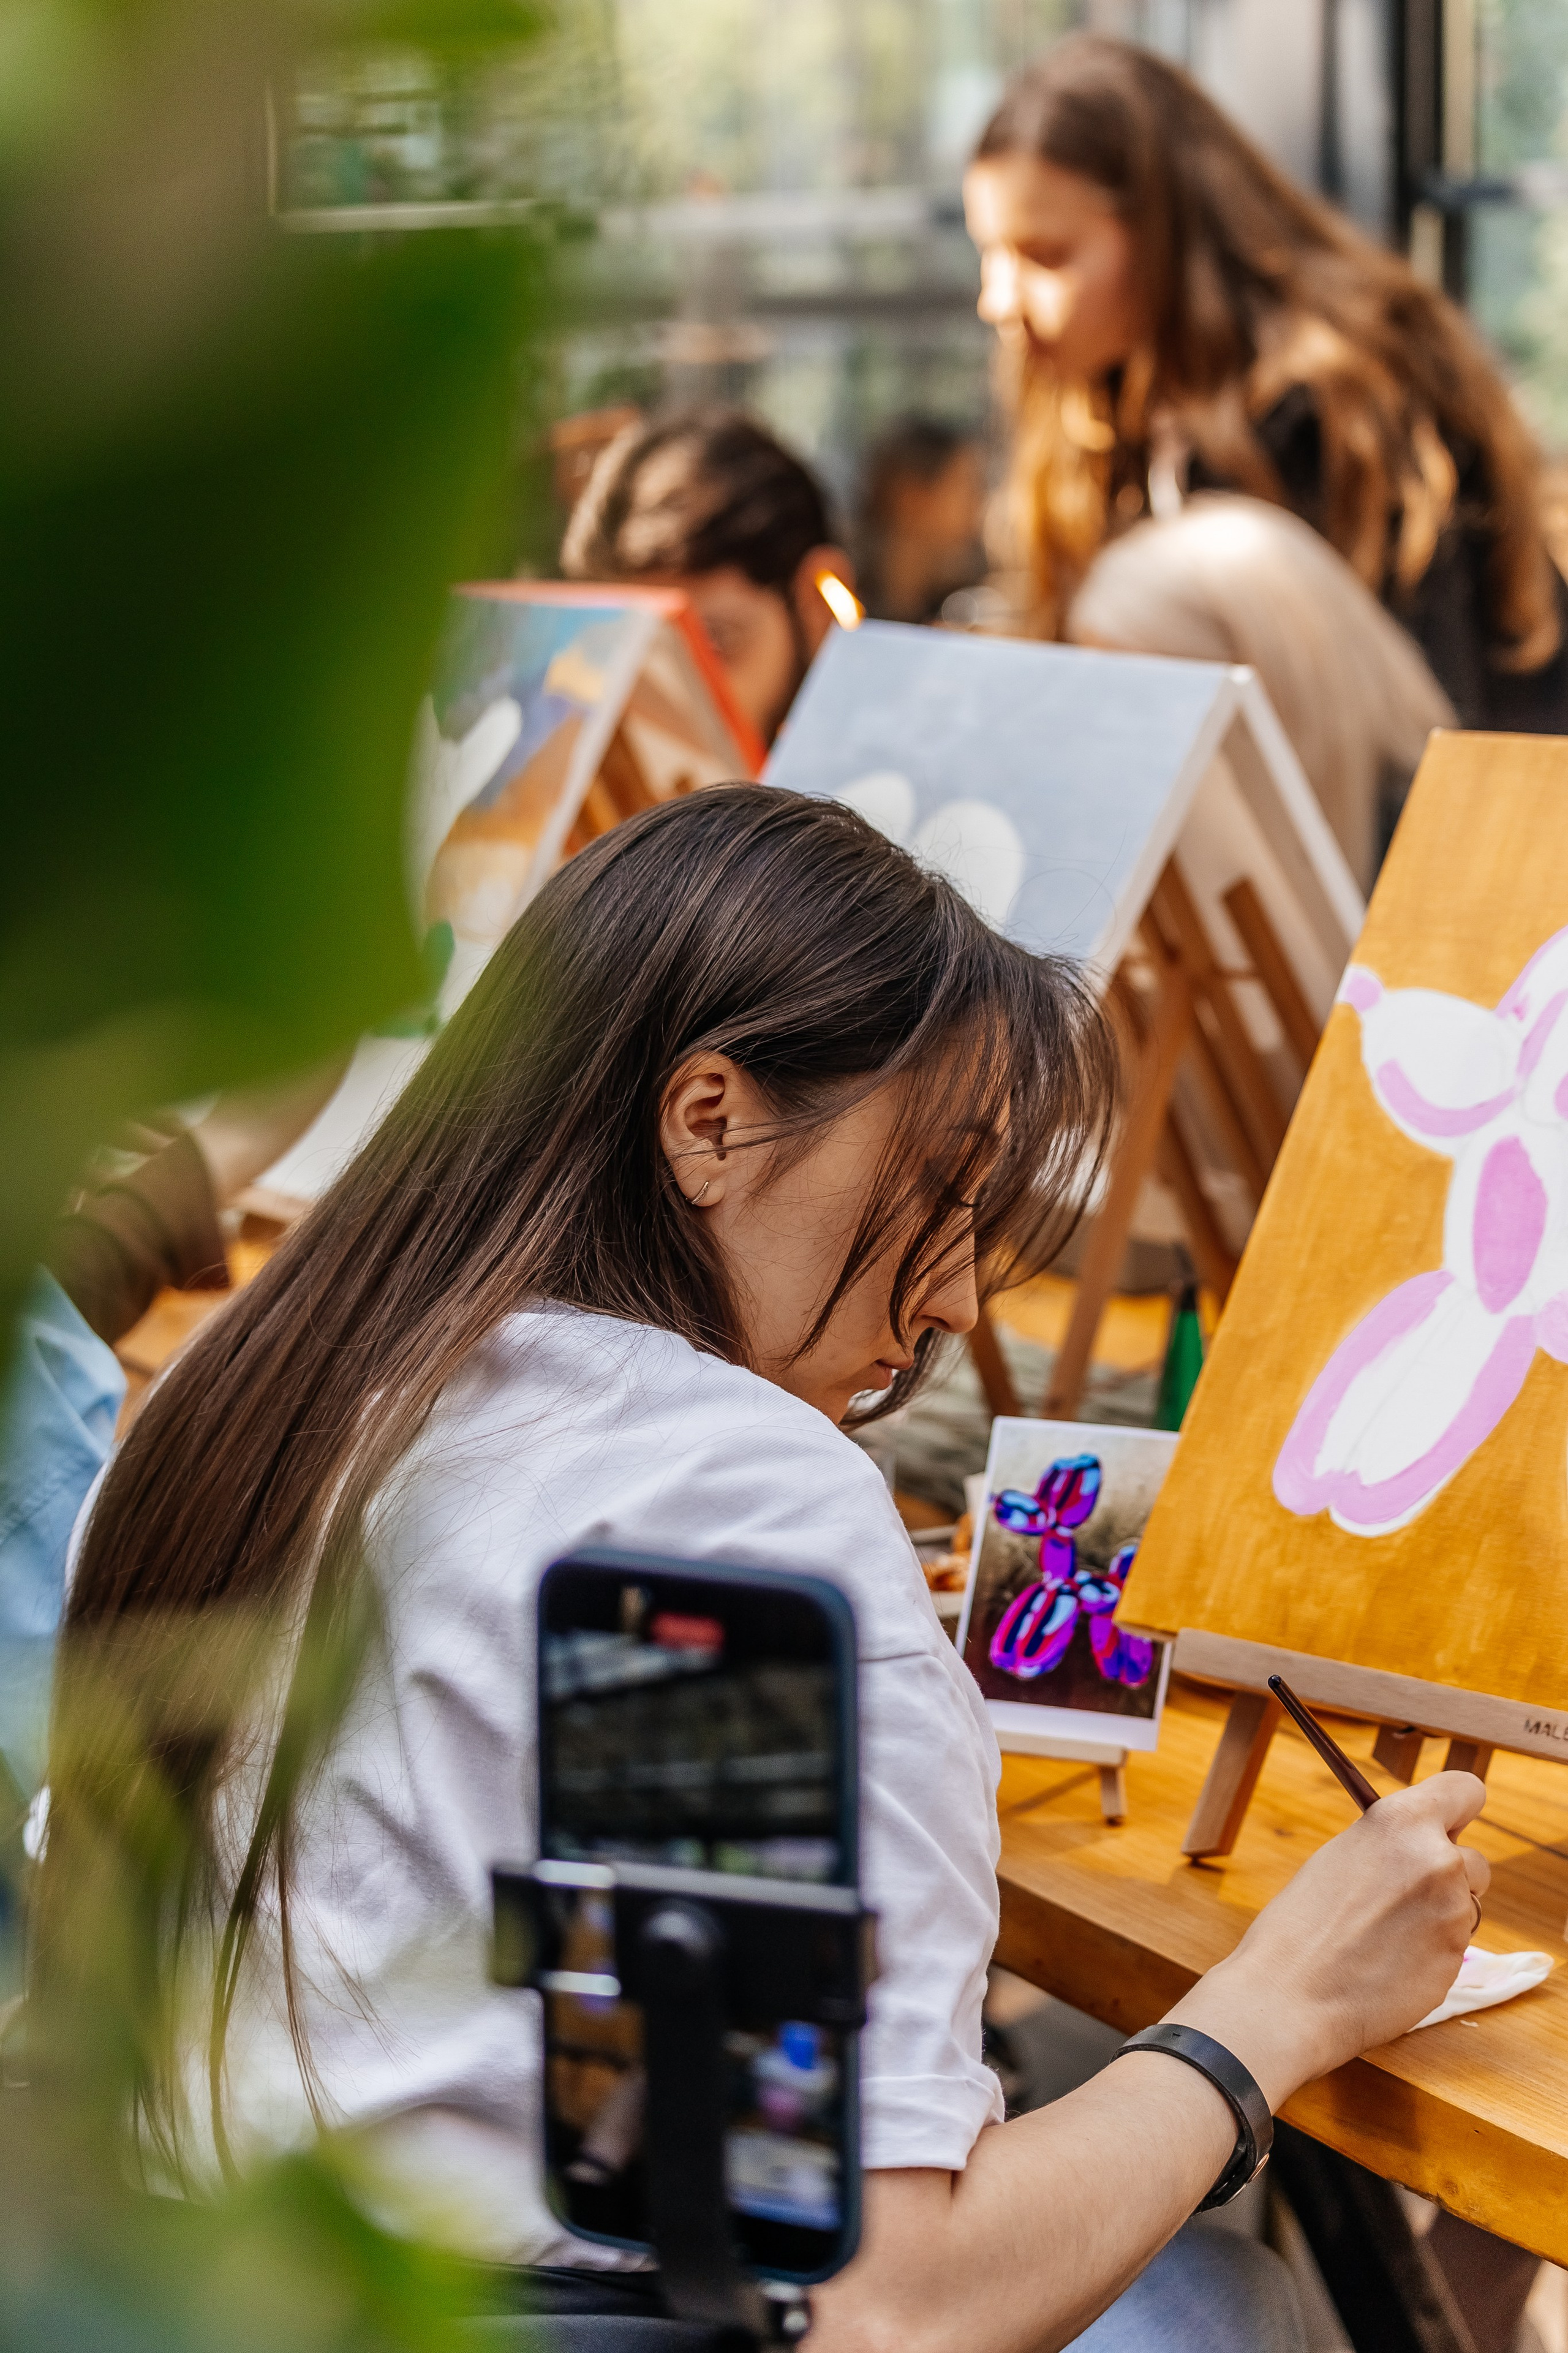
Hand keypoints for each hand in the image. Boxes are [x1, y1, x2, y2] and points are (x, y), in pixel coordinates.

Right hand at [1169, 1770, 1488, 2106]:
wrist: (1291, 1995)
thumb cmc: (1299, 1926)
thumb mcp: (1341, 1856)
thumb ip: (1390, 1845)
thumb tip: (1420, 1847)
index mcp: (1400, 1821)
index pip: (1465, 1789)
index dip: (1456, 1808)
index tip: (1447, 1824)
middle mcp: (1437, 1858)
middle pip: (1472, 1858)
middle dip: (1447, 1874)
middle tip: (1401, 1896)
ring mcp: (1452, 1911)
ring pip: (1466, 1904)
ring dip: (1440, 1914)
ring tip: (1388, 1934)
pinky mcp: (1457, 1958)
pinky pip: (1456, 1944)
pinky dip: (1433, 1950)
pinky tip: (1392, 1962)